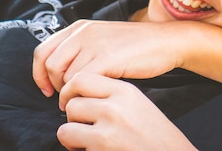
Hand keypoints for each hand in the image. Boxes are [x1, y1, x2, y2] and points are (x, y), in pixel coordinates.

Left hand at [33, 20, 183, 96]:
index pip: (42, 51)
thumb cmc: (135, 46)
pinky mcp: (107, 58)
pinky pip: (81, 81)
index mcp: (79, 27)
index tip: (47, 90)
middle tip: (66, 98)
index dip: (39, 74)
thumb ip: (80, 48)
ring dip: (68, 94)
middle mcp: (83, 33)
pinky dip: (81, 95)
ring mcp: (95, 44)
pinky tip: (90, 100)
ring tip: (80, 100)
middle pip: (50, 65)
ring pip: (65, 75)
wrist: (164, 42)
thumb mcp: (102, 38)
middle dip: (54, 86)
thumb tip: (59, 72)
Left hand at [57, 73, 195, 150]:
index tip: (72, 102)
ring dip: (72, 138)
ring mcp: (108, 129)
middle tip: (83, 128)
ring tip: (86, 142)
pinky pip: (73, 148)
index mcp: (125, 91)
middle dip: (73, 119)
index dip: (70, 92)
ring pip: (65, 128)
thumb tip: (78, 94)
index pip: (81, 79)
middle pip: (71, 104)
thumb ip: (110, 95)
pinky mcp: (101, 148)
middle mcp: (115, 107)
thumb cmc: (156, 136)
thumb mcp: (137, 104)